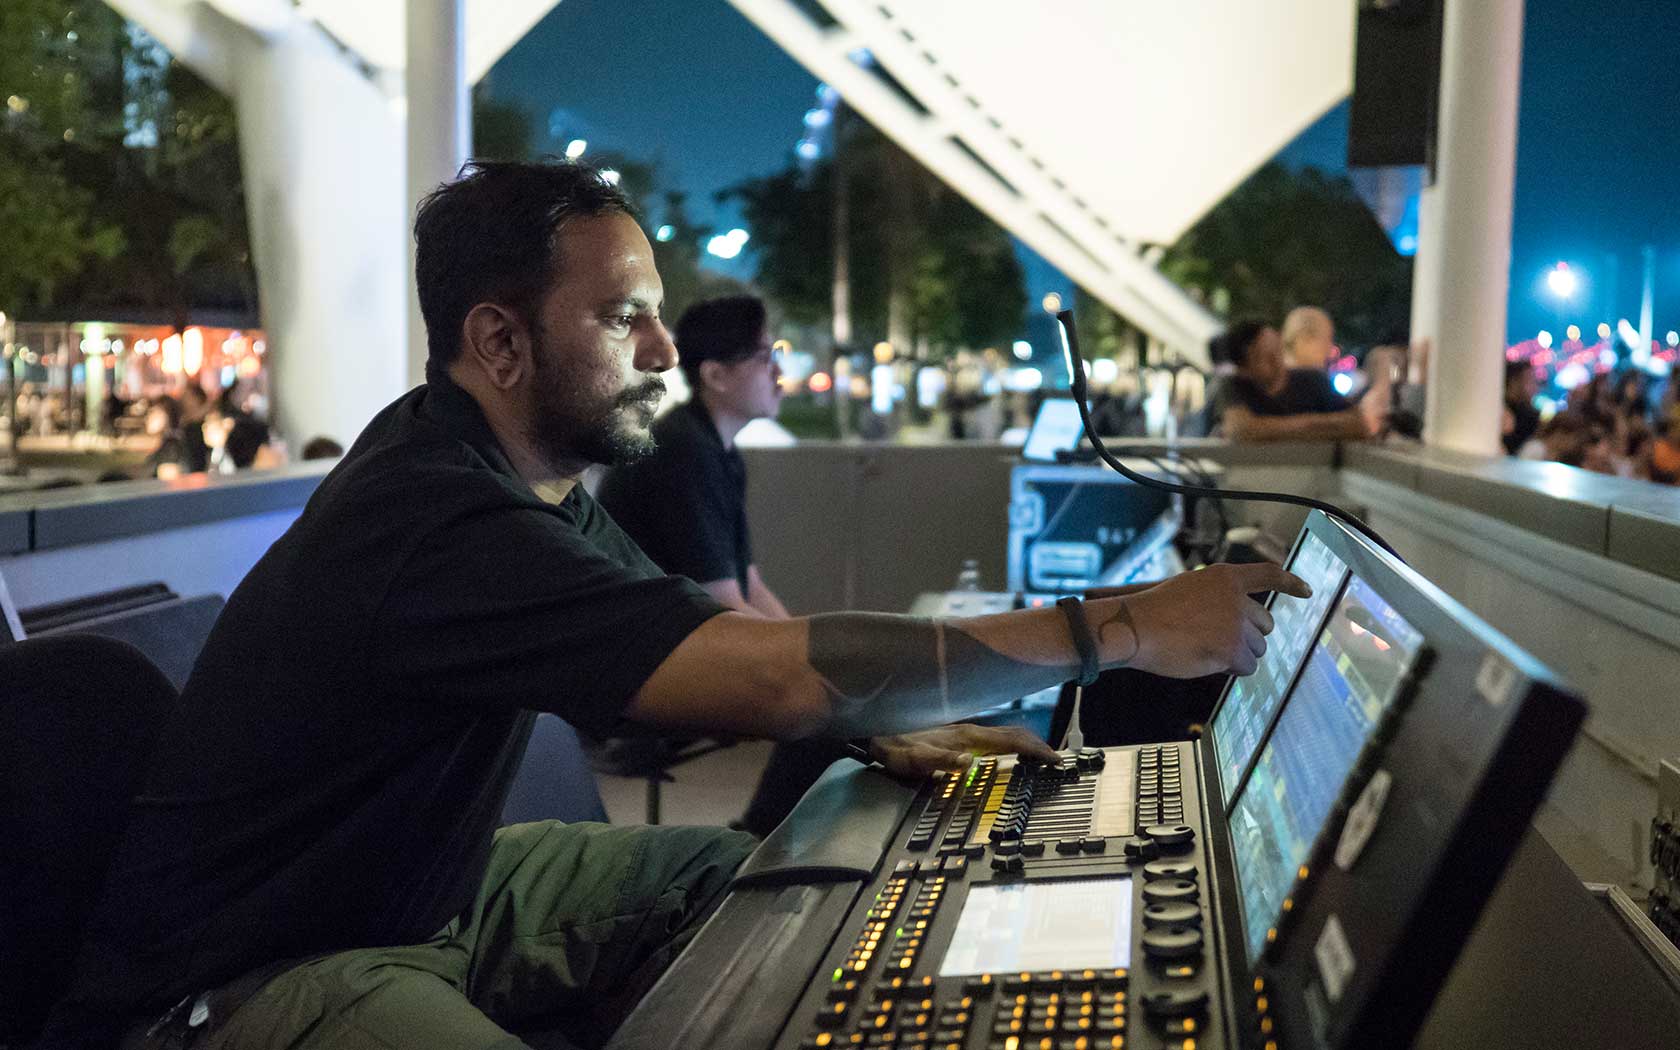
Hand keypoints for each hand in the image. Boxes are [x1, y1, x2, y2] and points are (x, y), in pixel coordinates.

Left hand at [868, 724, 1058, 778]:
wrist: (875, 732)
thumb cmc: (893, 747)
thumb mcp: (913, 759)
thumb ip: (939, 760)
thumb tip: (967, 762)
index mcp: (965, 738)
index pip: (1009, 740)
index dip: (1034, 749)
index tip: (1054, 760)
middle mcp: (969, 733)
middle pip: (1012, 735)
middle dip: (1037, 745)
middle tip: (1056, 760)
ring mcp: (964, 734)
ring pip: (1004, 735)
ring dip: (1026, 744)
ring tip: (1042, 756)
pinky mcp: (958, 738)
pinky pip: (994, 739)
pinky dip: (1011, 745)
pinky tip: (1011, 753)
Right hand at [1115, 562, 1309, 678]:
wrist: (1135, 627)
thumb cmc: (1153, 611)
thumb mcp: (1190, 588)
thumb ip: (1218, 597)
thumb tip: (1239, 623)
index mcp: (1226, 577)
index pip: (1269, 575)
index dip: (1291, 582)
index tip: (1307, 591)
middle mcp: (1237, 598)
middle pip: (1265, 624)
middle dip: (1249, 636)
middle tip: (1220, 640)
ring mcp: (1236, 624)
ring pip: (1256, 648)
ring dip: (1238, 653)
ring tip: (1205, 649)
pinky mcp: (1232, 649)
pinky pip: (1246, 667)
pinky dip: (1231, 669)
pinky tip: (1207, 661)